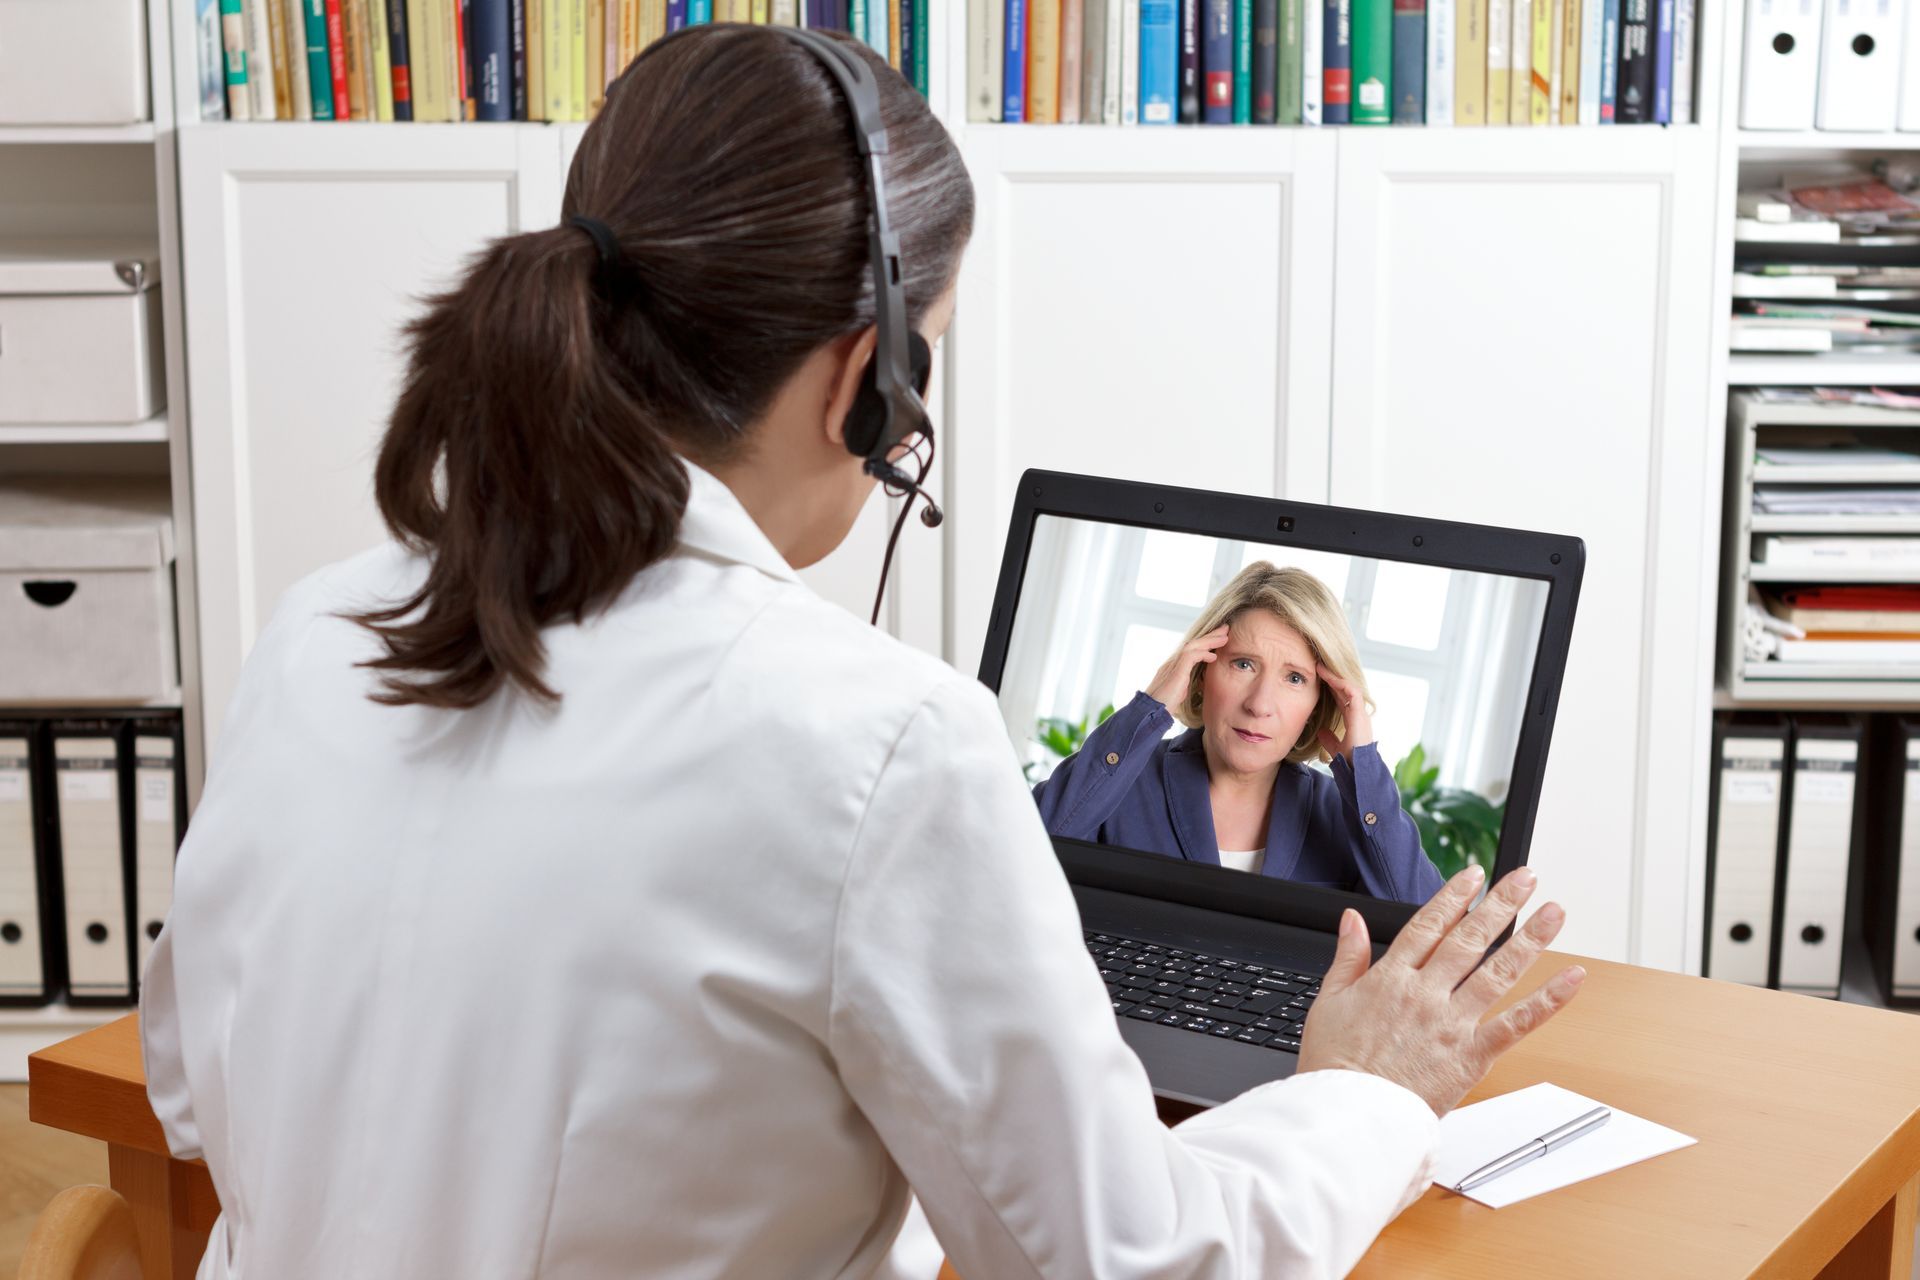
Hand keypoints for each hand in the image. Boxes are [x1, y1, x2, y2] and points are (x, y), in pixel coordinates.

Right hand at [1145, 625, 1230, 710]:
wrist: (1150, 712)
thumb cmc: (1163, 706)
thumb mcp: (1178, 692)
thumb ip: (1186, 684)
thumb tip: (1196, 683)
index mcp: (1174, 666)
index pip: (1191, 649)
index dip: (1206, 642)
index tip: (1220, 638)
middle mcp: (1172, 662)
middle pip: (1193, 643)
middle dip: (1210, 636)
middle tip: (1225, 629)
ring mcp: (1172, 665)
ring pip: (1193, 646)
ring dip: (1210, 640)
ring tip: (1224, 637)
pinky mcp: (1175, 671)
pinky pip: (1190, 656)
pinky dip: (1203, 654)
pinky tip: (1213, 656)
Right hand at [1296, 866, 1584, 1117]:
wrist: (1349, 1114)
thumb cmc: (1335, 1065)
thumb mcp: (1327, 1002)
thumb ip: (1347, 957)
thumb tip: (1353, 919)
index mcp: (1390, 978)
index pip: (1428, 925)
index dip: (1454, 897)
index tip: (1474, 874)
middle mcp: (1425, 993)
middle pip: (1469, 939)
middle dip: (1500, 904)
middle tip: (1526, 878)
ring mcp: (1451, 1022)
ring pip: (1498, 971)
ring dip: (1530, 939)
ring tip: (1555, 912)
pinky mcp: (1471, 1055)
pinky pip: (1517, 1023)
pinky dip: (1546, 1001)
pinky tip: (1571, 979)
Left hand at [1314, 663, 1372, 761]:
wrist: (1357, 768)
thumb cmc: (1349, 759)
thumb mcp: (1335, 747)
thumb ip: (1329, 739)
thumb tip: (1320, 732)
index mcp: (1353, 720)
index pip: (1342, 698)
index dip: (1331, 688)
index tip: (1318, 679)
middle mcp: (1358, 714)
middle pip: (1345, 690)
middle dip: (1332, 678)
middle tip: (1318, 667)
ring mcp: (1360, 713)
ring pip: (1349, 688)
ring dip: (1335, 678)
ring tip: (1321, 669)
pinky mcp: (1360, 714)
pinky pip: (1353, 693)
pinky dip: (1342, 684)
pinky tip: (1330, 678)